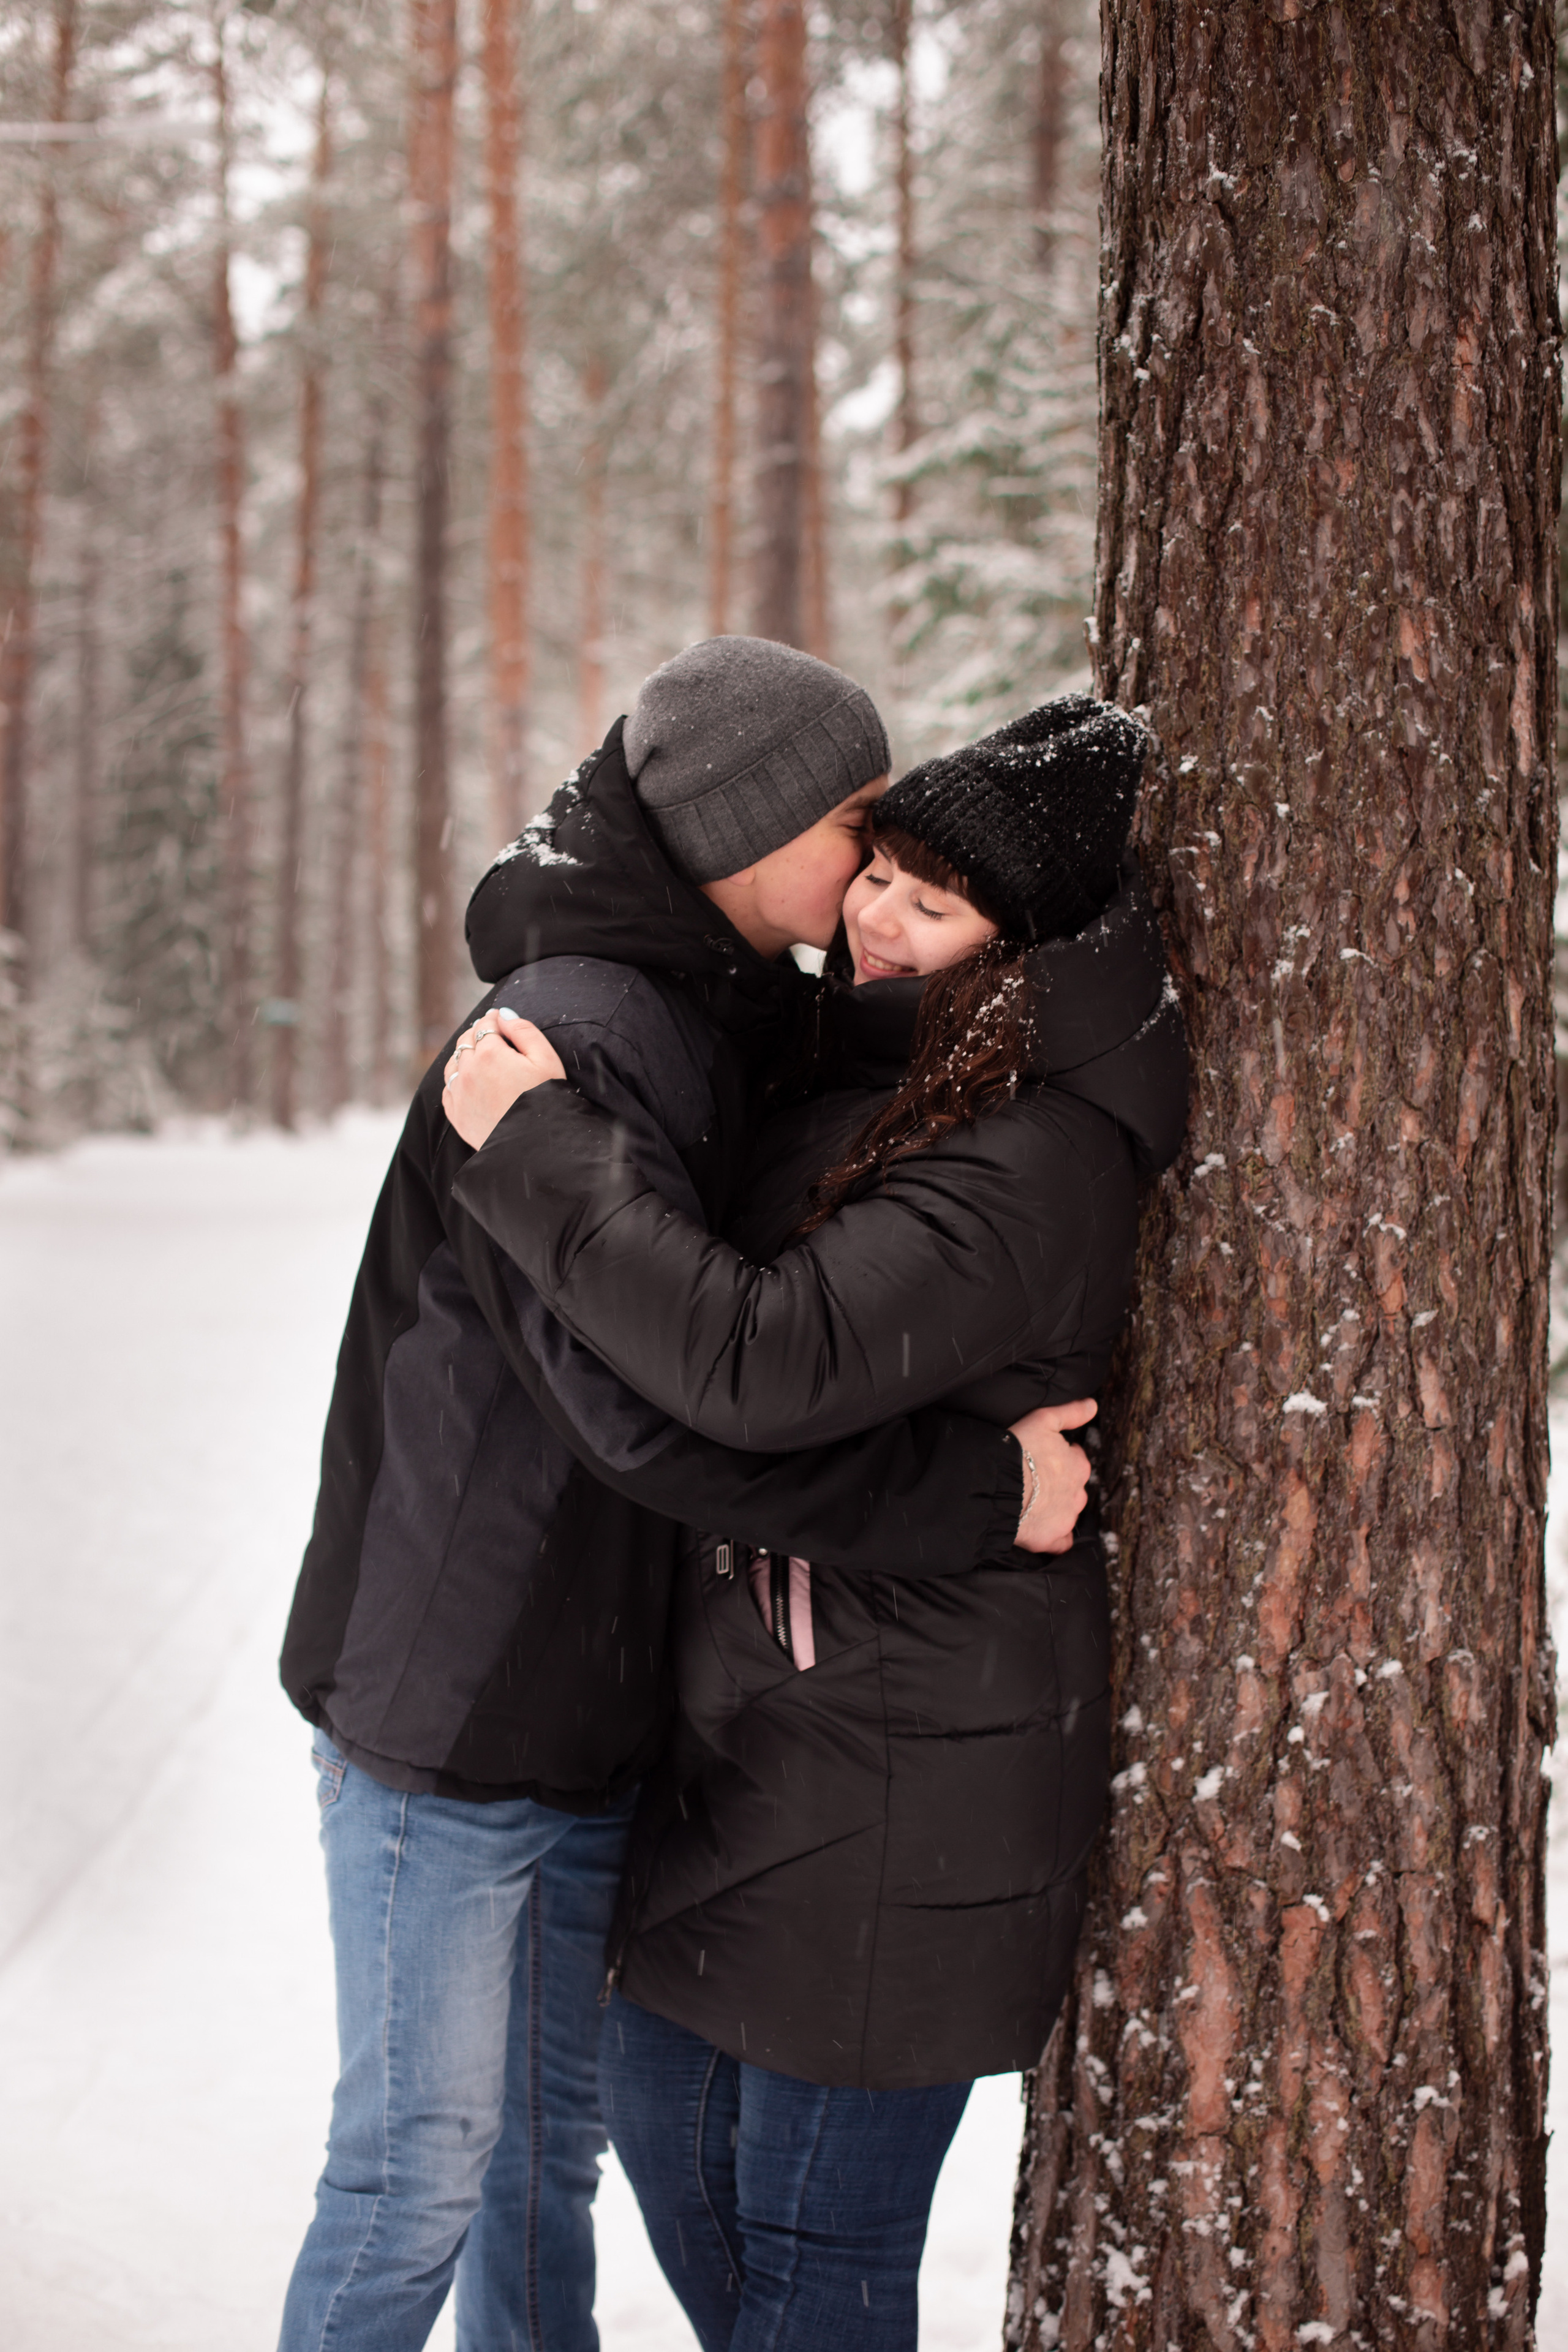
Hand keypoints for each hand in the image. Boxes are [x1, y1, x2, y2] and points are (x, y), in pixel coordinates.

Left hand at [442, 1010, 565, 1147]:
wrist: (535, 1146)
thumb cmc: (547, 1101)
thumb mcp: (546, 1060)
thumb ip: (524, 1031)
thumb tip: (503, 1015)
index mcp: (490, 1054)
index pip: (485, 1025)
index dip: (493, 1019)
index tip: (499, 1020)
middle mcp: (468, 1071)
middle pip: (465, 1041)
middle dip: (477, 1034)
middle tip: (490, 1035)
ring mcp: (459, 1094)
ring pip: (453, 1063)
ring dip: (463, 1056)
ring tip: (478, 1058)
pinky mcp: (457, 1115)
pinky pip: (448, 1089)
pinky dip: (456, 1080)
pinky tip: (469, 1082)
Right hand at [1009, 1399, 1096, 1553]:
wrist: (997, 1486)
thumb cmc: (1018, 1450)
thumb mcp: (1043, 1419)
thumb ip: (1071, 1412)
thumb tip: (1093, 1406)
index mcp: (1079, 1466)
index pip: (1076, 1461)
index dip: (1059, 1458)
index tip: (1042, 1457)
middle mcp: (1078, 1494)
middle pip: (1073, 1488)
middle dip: (1059, 1485)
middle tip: (1034, 1479)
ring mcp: (1066, 1518)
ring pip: (1067, 1513)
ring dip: (1055, 1508)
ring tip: (1031, 1502)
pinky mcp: (1051, 1539)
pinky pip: (1060, 1542)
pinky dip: (1054, 1537)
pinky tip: (1040, 1529)